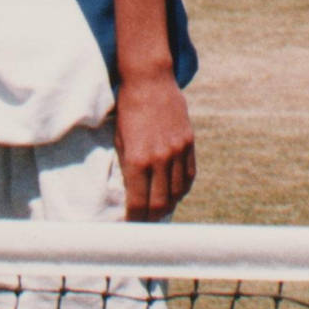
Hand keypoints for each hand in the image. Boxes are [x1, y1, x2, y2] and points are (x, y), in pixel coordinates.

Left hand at [112, 71, 195, 221]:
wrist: (149, 81)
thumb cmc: (127, 110)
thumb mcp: (119, 139)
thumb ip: (127, 166)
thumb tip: (133, 192)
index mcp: (137, 160)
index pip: (139, 202)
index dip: (135, 219)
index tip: (131, 227)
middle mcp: (160, 159)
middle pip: (160, 203)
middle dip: (151, 219)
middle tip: (145, 226)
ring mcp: (177, 152)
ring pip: (178, 192)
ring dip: (168, 206)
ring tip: (159, 212)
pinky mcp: (189, 144)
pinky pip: (189, 175)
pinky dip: (182, 189)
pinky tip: (174, 194)